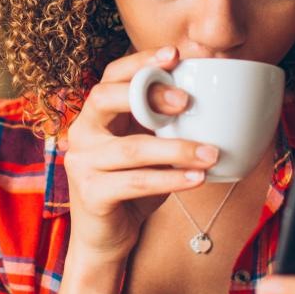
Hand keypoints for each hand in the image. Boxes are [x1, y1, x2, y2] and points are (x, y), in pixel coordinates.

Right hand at [58, 45, 218, 260]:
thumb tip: (212, 100)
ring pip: (131, 148)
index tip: (174, 54)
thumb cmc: (132, 188)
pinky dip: (171, 179)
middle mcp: (82, 133)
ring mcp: (82, 163)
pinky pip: (136, 182)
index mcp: (96, 115)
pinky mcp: (91, 194)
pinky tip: (197, 178)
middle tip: (187, 101)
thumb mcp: (148, 149)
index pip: (112, 76)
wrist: (106, 239)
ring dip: (176, 149)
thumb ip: (163, 125)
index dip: (140, 62)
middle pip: (105, 98)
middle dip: (148, 93)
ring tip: (211, 152)